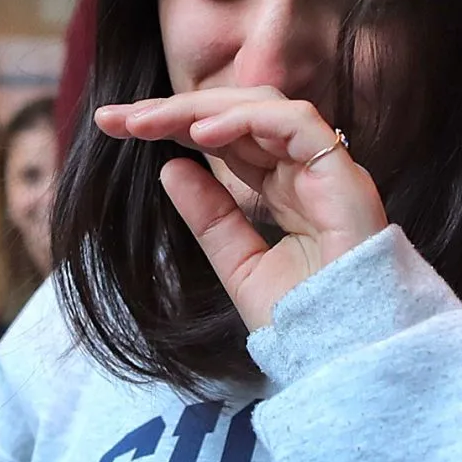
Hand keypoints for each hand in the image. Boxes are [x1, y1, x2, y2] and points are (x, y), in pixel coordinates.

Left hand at [95, 87, 387, 330]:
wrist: (345, 354)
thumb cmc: (303, 320)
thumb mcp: (238, 265)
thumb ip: (210, 218)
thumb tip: (170, 168)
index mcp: (285, 188)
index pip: (227, 138)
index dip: (174, 126)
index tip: (116, 128)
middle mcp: (306, 170)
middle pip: (239, 114)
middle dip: (176, 109)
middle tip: (117, 119)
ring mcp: (328, 170)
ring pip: (265, 106)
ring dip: (202, 108)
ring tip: (148, 123)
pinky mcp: (344, 175)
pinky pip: (297, 123)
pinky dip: (248, 119)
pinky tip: (201, 134)